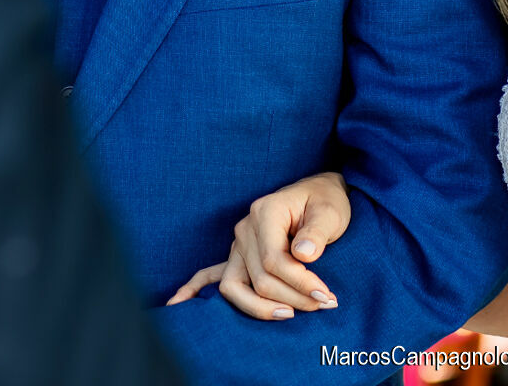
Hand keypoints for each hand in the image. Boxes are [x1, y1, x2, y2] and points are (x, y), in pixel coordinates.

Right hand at [165, 171, 350, 320]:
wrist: (320, 193)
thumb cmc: (326, 201)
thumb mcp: (330, 212)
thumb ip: (317, 233)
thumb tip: (303, 254)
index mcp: (265, 211)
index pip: (274, 260)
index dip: (299, 282)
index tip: (325, 295)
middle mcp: (245, 228)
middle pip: (258, 278)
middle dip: (292, 298)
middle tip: (325, 304)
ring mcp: (237, 243)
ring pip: (235, 286)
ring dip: (261, 307)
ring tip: (291, 315)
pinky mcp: (238, 255)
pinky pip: (211, 275)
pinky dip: (194, 290)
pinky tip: (177, 304)